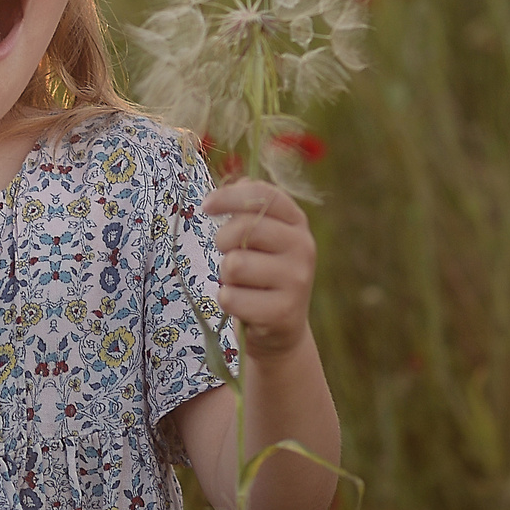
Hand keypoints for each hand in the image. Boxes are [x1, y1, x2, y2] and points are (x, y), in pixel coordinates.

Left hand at [201, 179, 316, 360]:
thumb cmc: (261, 274)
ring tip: (240, 283)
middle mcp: (303, 247)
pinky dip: (228, 301)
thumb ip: (249, 209)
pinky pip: (232, 297)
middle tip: (227, 253)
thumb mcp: (261, 238)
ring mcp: (297, 280)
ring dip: (226, 275)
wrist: (281, 328)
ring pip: (235, 264)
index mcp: (297, 222)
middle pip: (246, 228)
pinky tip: (243, 305)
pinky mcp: (283, 311)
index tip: (206, 206)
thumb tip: (238, 181)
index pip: (264, 195)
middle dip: (223, 240)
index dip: (230, 196)